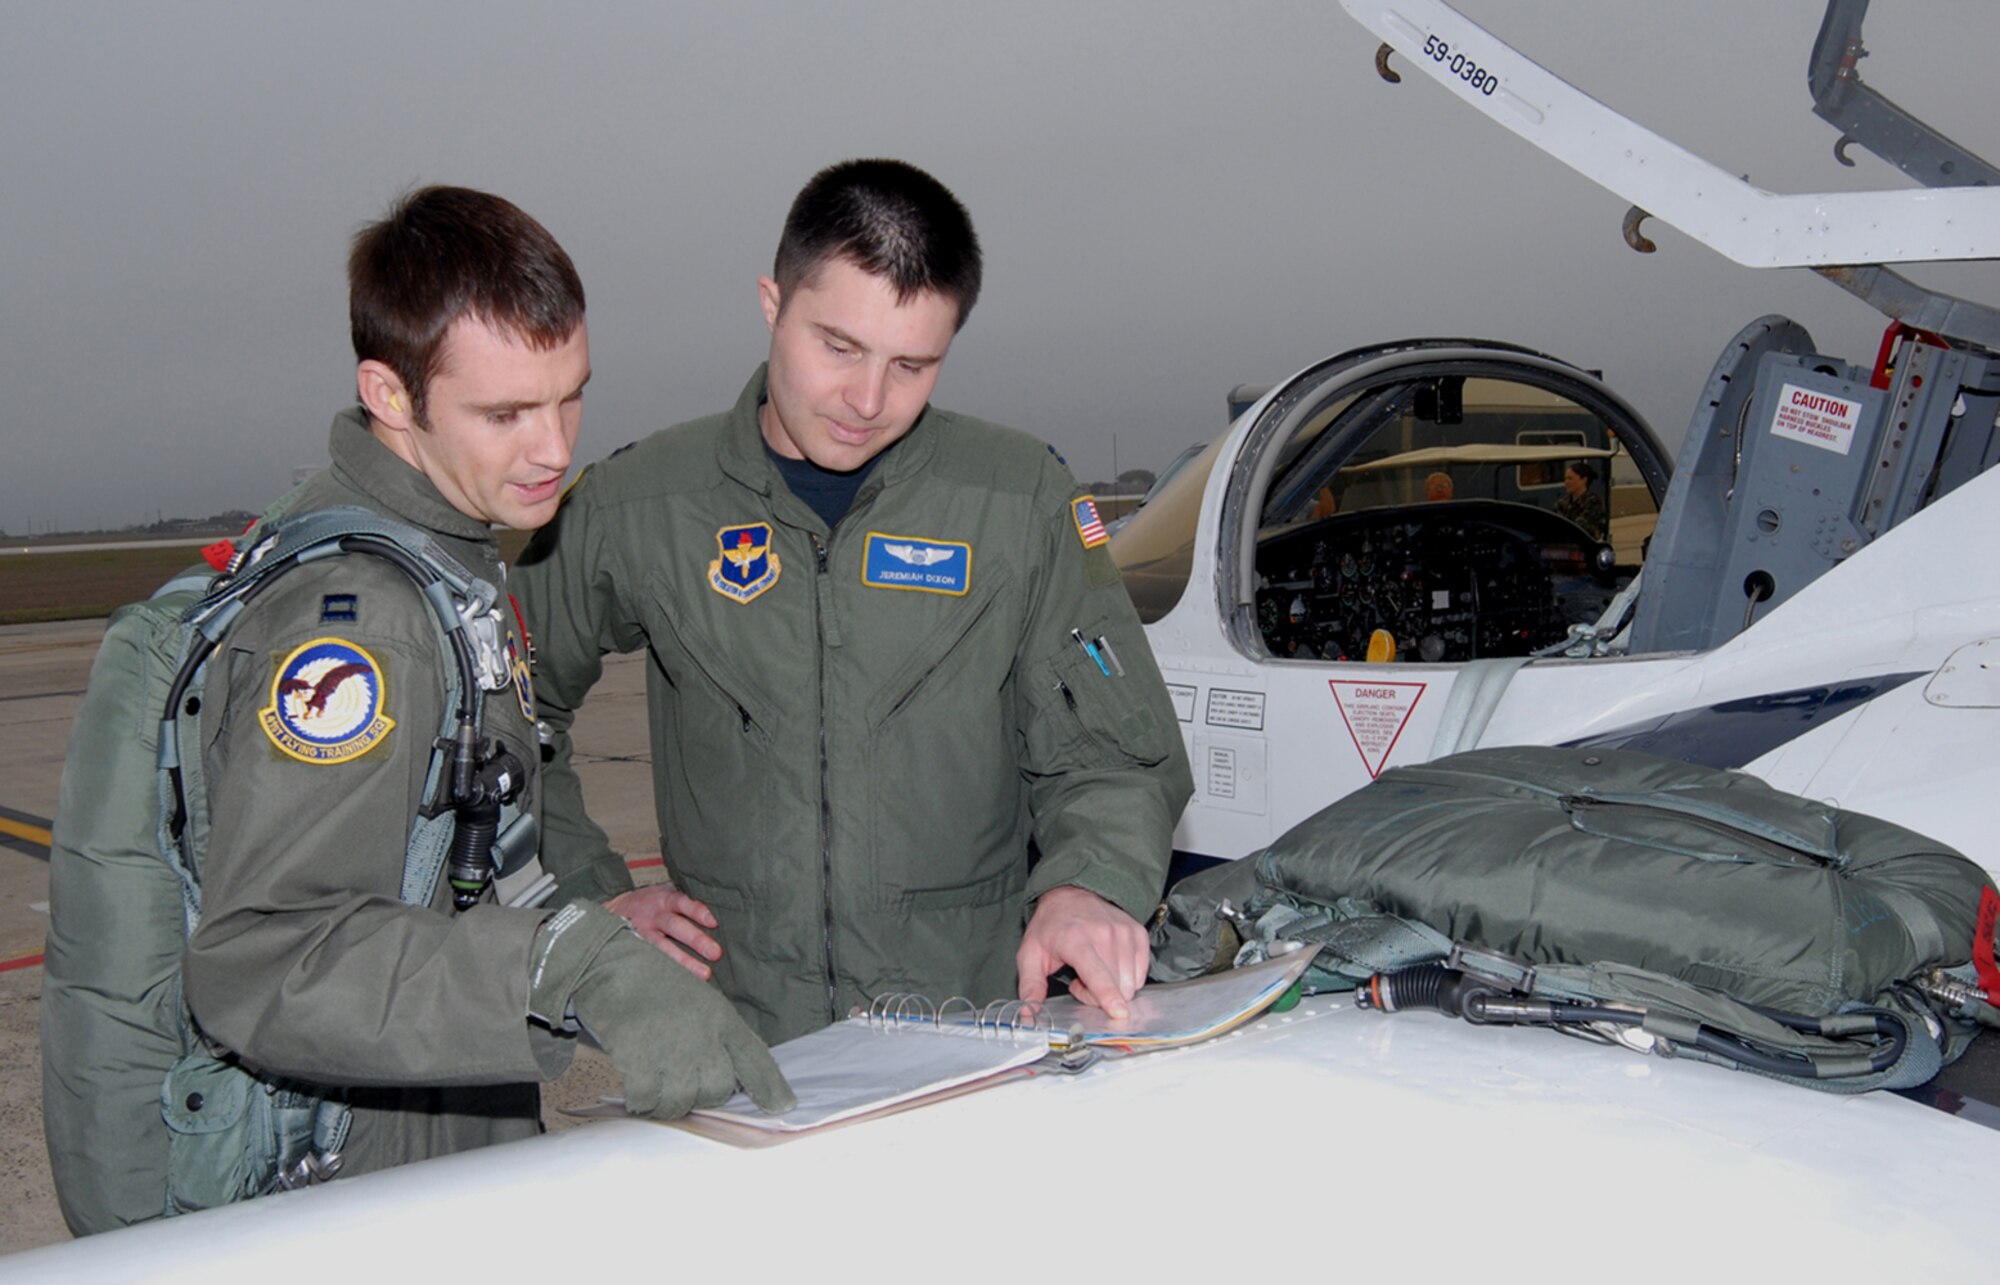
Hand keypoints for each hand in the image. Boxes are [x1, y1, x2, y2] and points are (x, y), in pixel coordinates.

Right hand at [529, 901, 794, 1118]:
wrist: (610, 965)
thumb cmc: (653, 986)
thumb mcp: (698, 1003)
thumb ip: (714, 1037)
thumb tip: (722, 1077)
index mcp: (721, 1018)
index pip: (755, 1057)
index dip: (771, 1087)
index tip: (783, 1107)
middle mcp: (703, 1035)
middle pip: (717, 1090)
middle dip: (701, 1098)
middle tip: (682, 1090)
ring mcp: (673, 1047)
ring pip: (683, 1101)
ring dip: (668, 1105)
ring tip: (656, 1095)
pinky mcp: (639, 1058)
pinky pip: (648, 1100)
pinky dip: (642, 1102)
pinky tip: (637, 1092)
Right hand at [607, 884, 720, 979]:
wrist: (614, 908)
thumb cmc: (652, 903)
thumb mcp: (666, 894)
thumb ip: (687, 903)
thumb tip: (718, 917)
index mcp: (663, 899)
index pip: (682, 902)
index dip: (697, 911)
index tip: (713, 922)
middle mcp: (652, 915)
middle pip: (675, 926)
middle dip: (696, 939)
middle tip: (716, 953)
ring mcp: (641, 932)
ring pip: (661, 946)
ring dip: (683, 961)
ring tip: (704, 974)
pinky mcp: (633, 947)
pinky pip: (649, 959)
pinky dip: (663, 970)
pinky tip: (679, 983)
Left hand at [1017, 885, 1149, 1019]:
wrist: (1072, 893)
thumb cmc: (1051, 926)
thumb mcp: (1030, 954)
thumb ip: (1030, 986)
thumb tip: (1028, 1015)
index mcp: (1076, 939)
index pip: (1096, 973)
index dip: (1107, 995)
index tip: (1118, 1013)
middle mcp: (1105, 934)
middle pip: (1115, 986)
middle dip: (1097, 995)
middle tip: (1080, 978)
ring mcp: (1125, 932)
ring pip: (1130, 984)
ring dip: (1112, 986)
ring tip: (1094, 969)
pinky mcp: (1138, 934)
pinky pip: (1140, 974)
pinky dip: (1125, 977)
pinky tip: (1108, 964)